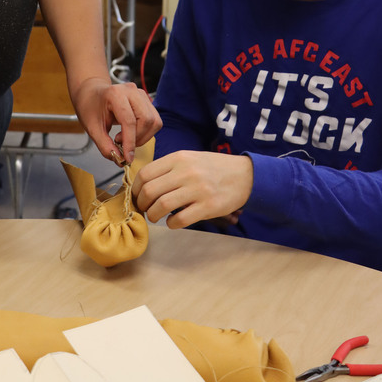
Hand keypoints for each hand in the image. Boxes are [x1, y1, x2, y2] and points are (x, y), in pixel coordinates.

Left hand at [71, 77, 161, 164]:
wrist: (92, 93)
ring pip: (154, 121)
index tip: (127, 158)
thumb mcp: (92, 128)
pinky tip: (131, 132)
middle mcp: (131, 91)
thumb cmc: (90, 107)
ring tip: (126, 138)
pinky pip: (154, 120)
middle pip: (146, 120)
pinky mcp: (146, 100)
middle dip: (137, 139)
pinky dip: (146, 132)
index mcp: (115, 94)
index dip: (130, 142)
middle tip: (121, 144)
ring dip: (143, 136)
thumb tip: (119, 159)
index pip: (129, 121)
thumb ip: (105, 145)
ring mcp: (141, 93)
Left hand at [132, 150, 252, 228]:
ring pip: (162, 206)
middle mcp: (186, 172)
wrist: (245, 175)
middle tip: (144, 209)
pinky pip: (180, 220)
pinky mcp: (208, 206)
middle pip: (149, 191)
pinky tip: (173, 222)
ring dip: (153, 215)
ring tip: (156, 217)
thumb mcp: (190, 158)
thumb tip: (144, 184)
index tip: (136, 197)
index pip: (145, 173)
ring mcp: (197, 189)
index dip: (135, 189)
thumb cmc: (213, 167)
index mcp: (179, 158)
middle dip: (142, 204)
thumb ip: (169, 168)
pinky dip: (171, 224)